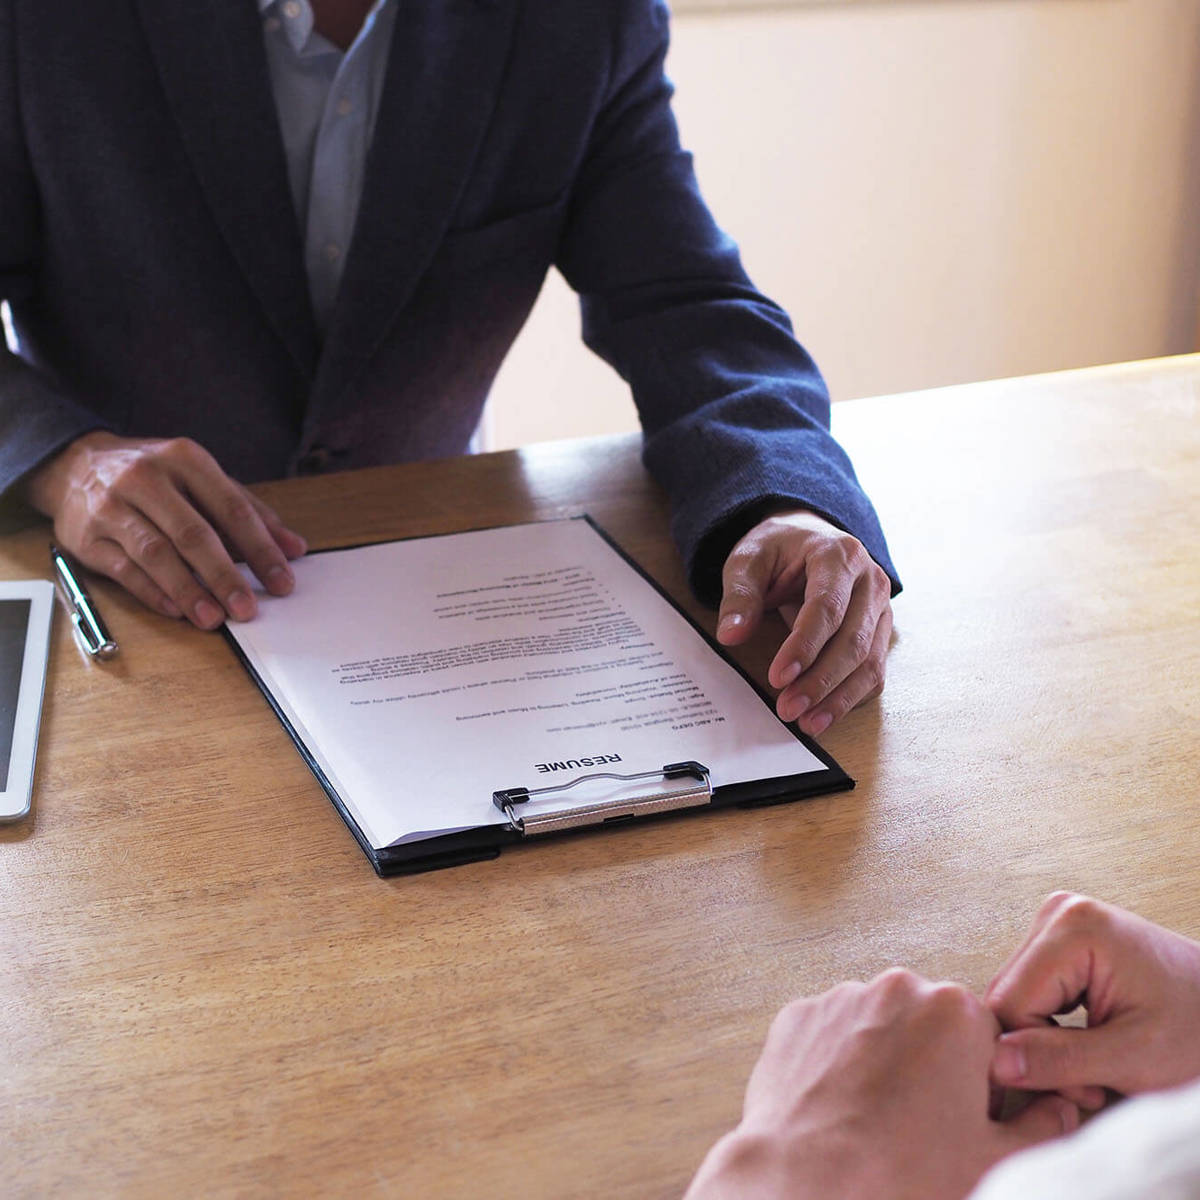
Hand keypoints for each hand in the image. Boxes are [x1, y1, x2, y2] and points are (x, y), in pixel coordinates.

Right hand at [22, 432, 305, 628]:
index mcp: (184, 460)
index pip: (232, 508)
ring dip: (189, 591)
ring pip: (156, 554)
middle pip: (193, 534)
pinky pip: (124, 570)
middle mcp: (145, 479)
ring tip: (215, 618)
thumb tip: (294, 548)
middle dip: (225, 575)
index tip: (283, 581)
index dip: (261, 548)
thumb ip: (248, 511)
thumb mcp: (202, 479)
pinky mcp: (87, 537)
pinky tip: (177, 611)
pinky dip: (153, 593)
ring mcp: (112, 507)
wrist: (76, 464)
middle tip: (248, 608)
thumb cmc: (155, 477)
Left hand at [685, 971, 1076, 1199]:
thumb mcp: (997, 1162)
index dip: (982, 1084)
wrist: (807, 1185)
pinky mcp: (797, 1017)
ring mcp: (840, 998)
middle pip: (930, 1025)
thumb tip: (1063, 1106)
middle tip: (920, 1126)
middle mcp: (896, 988)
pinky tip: (841, 1108)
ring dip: (885, 1061)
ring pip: (879, 1026)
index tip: (968, 1119)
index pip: (986, 1036)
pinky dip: (838, 1064)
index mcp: (955, 1011)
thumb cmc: (904, 1177)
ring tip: (877, 1121)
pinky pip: (830, 1034)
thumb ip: (1045, 1126)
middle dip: (933, 1066)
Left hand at [716, 509, 891, 736]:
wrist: (808, 537)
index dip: (804, 646)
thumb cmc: (778, 549)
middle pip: (853, 640)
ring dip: (839, 698)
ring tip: (807, 723)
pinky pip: (875, 672)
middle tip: (788, 709)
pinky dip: (851, 698)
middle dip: (820, 681)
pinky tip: (825, 716)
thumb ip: (740, 595)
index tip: (777, 678)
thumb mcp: (748, 560)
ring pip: (870, 662)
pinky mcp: (880, 632)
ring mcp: (881, 609)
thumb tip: (731, 635)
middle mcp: (870, 581)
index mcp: (838, 555)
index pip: (826, 607)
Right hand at [987, 892, 1199, 1098]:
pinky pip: (1030, 990)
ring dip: (1047, 1042)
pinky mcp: (1061, 939)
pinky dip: (1053, 1025)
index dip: (1035, 1055)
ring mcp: (1058, 922)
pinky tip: (1089, 1038)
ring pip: (1016, 998)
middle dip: (1042, 1049)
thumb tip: (997, 1062)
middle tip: (1091, 1079)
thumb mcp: (1133, 1059)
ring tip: (1095, 1063)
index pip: (1010, 1003)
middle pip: (1009, 997)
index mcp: (1073, 927)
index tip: (1082, 1083)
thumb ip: (1060, 1061)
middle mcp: (1058, 913)